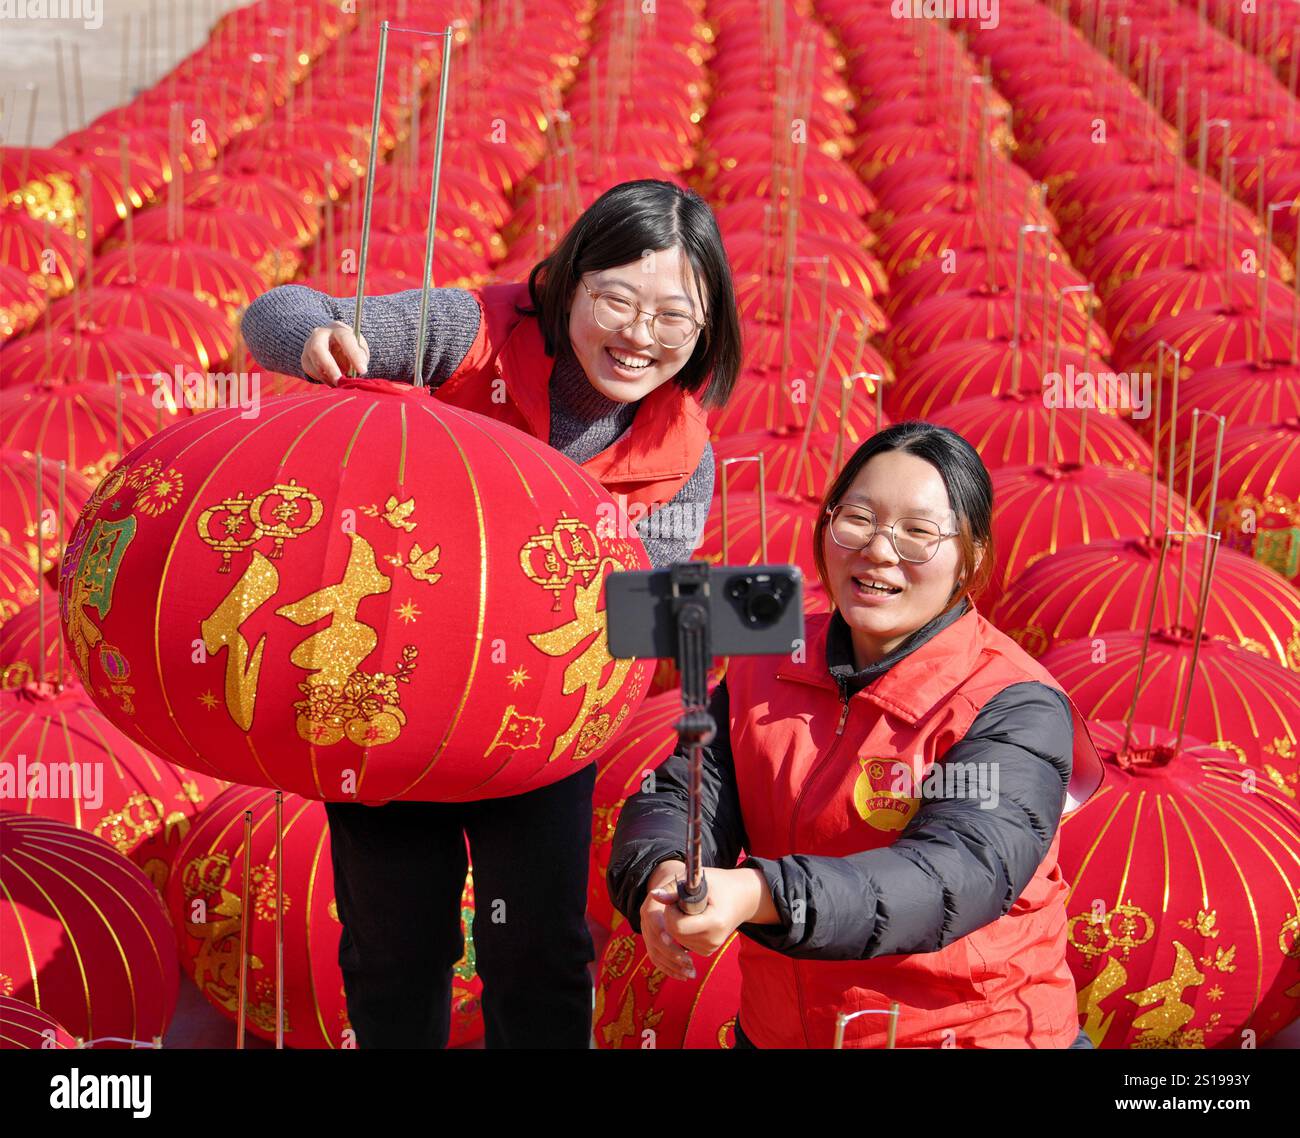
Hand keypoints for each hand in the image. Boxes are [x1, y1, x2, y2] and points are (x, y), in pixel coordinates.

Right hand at [301, 320, 368, 385]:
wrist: (333, 345)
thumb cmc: (350, 347)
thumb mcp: (359, 349)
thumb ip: (361, 357)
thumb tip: (359, 370)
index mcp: (338, 329)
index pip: (345, 339)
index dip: (354, 355)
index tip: (363, 370)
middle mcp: (320, 335)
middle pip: (318, 349)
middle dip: (330, 367)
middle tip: (340, 381)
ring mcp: (309, 346)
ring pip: (314, 364)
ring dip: (328, 377)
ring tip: (341, 384)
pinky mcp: (305, 359)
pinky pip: (312, 372)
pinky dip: (325, 380)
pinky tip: (333, 382)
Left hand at [640, 862, 765, 981]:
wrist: (743, 898)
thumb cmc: (720, 884)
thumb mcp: (698, 880)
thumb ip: (674, 889)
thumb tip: (654, 894)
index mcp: (714, 922)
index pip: (678, 926)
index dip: (671, 911)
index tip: (676, 898)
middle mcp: (713, 940)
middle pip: (675, 933)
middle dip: (672, 917)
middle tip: (682, 902)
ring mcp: (711, 948)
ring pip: (677, 939)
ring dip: (677, 923)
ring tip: (692, 910)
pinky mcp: (707, 951)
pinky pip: (683, 942)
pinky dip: (683, 930)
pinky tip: (695, 919)